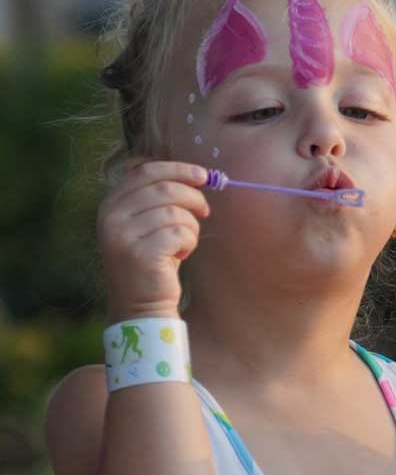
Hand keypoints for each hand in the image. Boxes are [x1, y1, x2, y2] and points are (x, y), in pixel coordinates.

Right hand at [97, 160, 211, 319]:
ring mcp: (123, 236)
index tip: (202, 175)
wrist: (141, 305)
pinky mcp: (141, 254)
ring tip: (183, 243)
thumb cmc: (154, 260)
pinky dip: (189, 243)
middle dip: (193, 198)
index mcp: (111, 205)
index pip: (146, 172)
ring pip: (175, 212)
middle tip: (205, 211)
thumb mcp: (148, 223)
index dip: (178, 169)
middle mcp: (111, 217)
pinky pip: (180, 233)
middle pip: (165, 189)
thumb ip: (160, 198)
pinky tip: (179, 256)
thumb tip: (196, 174)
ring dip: (191, 227)